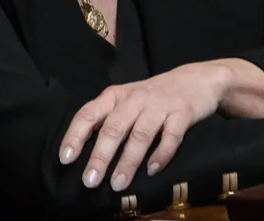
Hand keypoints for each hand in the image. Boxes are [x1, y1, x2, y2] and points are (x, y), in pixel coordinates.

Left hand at [58, 61, 231, 191]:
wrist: (197, 80)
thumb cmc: (153, 96)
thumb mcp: (126, 100)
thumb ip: (107, 119)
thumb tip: (81, 151)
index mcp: (116, 96)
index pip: (89, 114)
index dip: (75, 135)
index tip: (66, 158)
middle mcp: (135, 99)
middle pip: (114, 127)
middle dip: (100, 156)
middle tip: (90, 181)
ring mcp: (160, 105)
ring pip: (140, 134)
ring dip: (128, 161)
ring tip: (118, 184)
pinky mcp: (182, 113)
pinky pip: (171, 136)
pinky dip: (161, 154)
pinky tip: (152, 170)